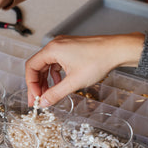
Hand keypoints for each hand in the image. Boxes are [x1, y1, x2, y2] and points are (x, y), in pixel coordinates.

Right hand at [25, 33, 144, 105]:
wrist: (116, 50)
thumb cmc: (98, 61)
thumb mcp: (74, 82)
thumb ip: (56, 93)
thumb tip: (44, 102)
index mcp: (52, 50)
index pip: (31, 67)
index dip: (31, 85)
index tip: (34, 99)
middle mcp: (55, 45)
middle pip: (38, 66)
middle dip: (37, 84)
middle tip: (39, 100)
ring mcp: (63, 46)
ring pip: (47, 65)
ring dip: (46, 80)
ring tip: (49, 94)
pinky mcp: (71, 49)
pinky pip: (57, 62)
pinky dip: (55, 74)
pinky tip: (60, 83)